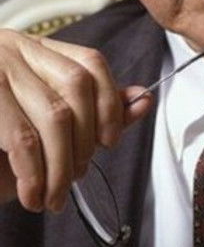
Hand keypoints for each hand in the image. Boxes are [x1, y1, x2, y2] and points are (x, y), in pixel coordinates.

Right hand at [0, 29, 151, 212]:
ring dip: (62, 166)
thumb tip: (143, 99)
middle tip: (76, 176)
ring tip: (53, 196)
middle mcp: (17, 49)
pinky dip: (36, 174)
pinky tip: (32, 195)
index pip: (91, 63)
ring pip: (54, 116)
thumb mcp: (48, 122)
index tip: (110, 140)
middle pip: (77, 88)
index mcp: (37, 50)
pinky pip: (23, 139)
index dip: (110, 101)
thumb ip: (95, 110)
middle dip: (86, 141)